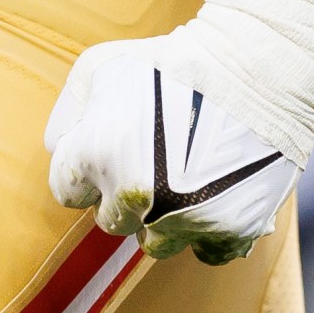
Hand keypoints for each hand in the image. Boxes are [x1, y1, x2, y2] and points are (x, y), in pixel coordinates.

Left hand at [45, 28, 307, 262]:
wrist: (254, 62)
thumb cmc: (171, 61)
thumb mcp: (102, 66)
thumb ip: (68, 113)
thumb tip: (58, 151)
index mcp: (98, 154)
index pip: (67, 192)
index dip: (87, 168)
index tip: (111, 148)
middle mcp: (136, 195)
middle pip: (111, 221)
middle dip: (122, 193)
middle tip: (150, 157)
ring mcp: (185, 217)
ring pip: (155, 243)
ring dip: (162, 218)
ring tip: (182, 176)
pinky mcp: (231, 228)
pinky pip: (207, 252)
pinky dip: (208, 231)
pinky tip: (213, 197)